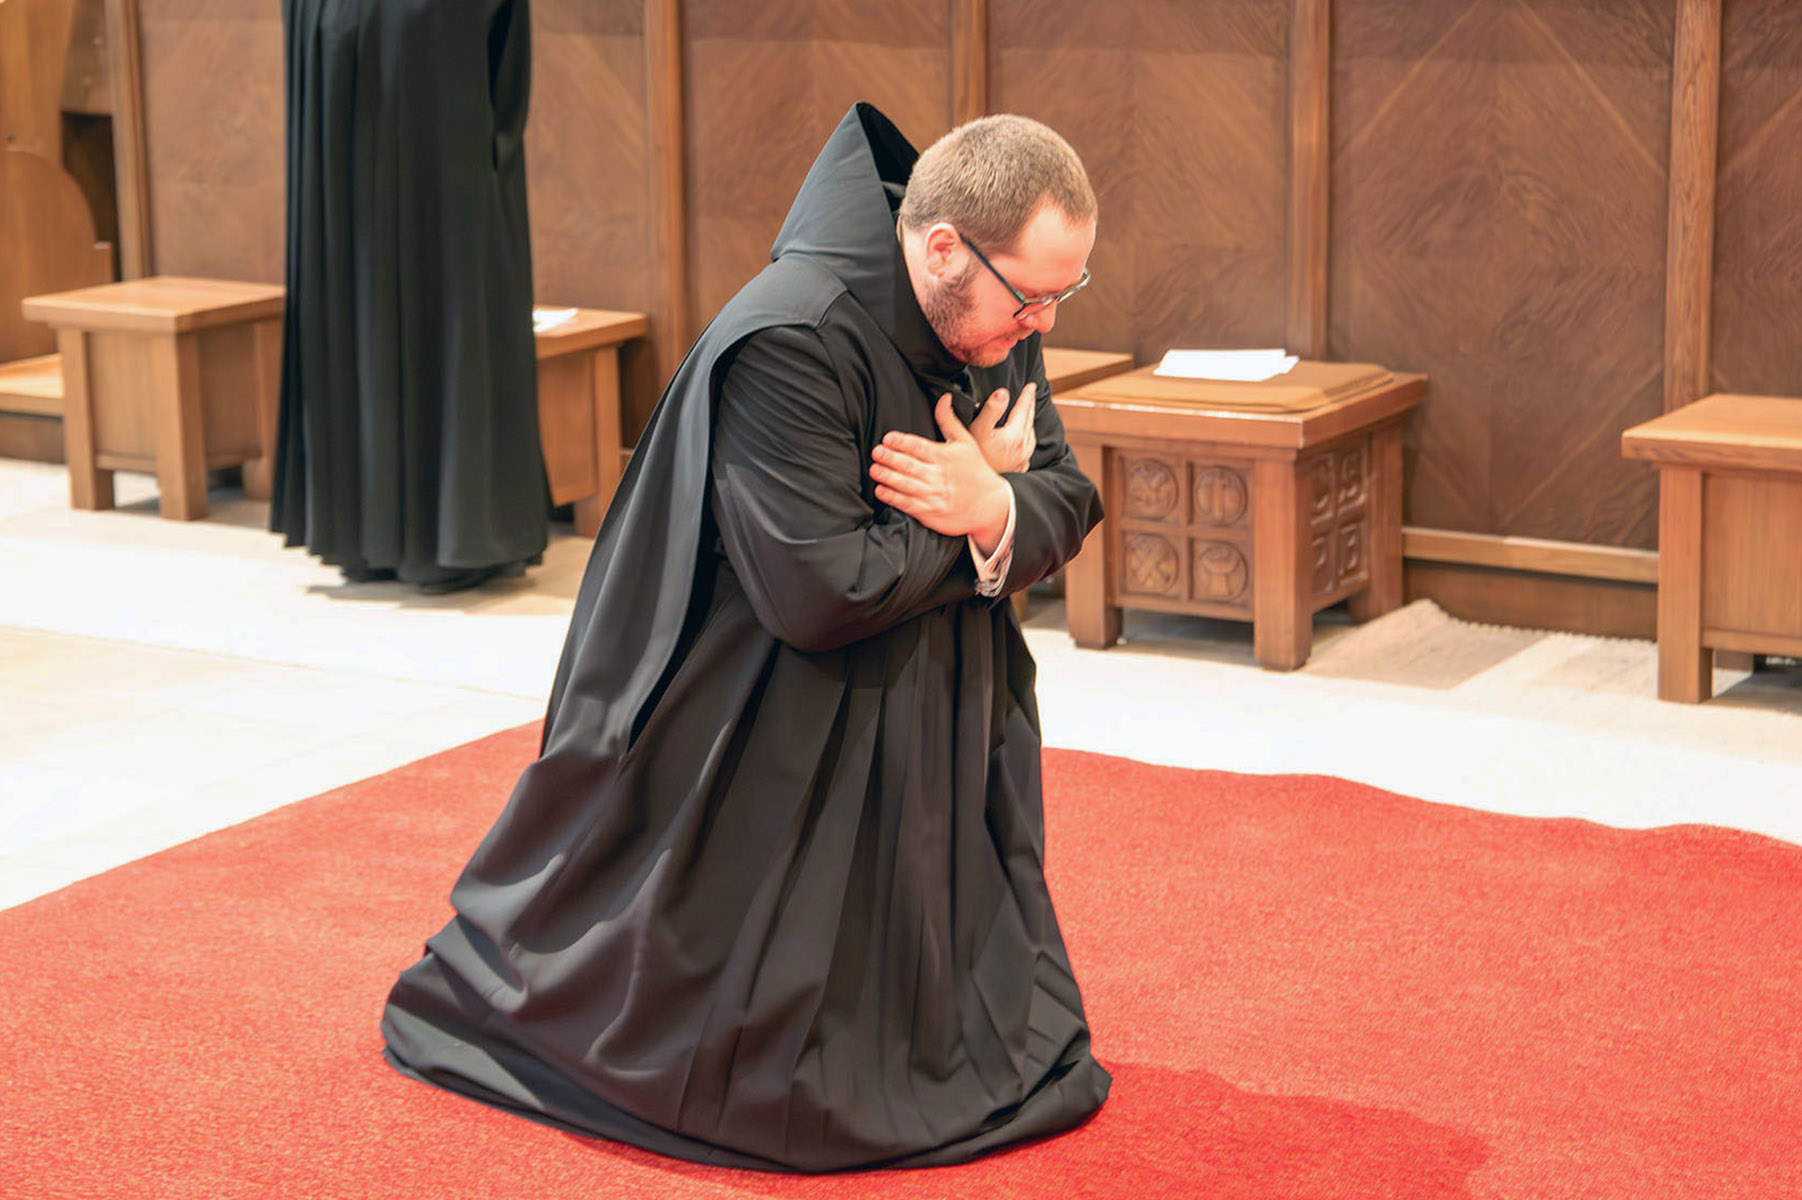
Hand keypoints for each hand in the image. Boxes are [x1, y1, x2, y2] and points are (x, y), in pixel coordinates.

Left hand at [871, 394, 1011, 548]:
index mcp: (944, 456)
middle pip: (909, 465)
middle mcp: (937, 475)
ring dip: (888, 476)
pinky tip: (881, 490)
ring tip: (874, 469)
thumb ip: (948, 420)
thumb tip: (943, 398)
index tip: (888, 438)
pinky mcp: (930, 512)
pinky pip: (907, 504)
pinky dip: (892, 497)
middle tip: (876, 452)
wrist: (991, 504)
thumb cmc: (976, 471)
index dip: (901, 442)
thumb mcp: (966, 442)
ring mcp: (933, 495)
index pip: (919, 447)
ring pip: (906, 484)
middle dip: (890, 458)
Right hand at [969, 382, 1036, 474]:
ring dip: (1030, 423)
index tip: (1031, 385)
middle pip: (1030, 420)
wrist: (976, 490)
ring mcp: (1022, 459)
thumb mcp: (978, 430)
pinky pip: (1028, 449)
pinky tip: (1022, 441)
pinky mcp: (1019, 469)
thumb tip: (1003, 393)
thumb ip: (991, 410)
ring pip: (1031, 435)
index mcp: (1016, 435)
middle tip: (1031, 395)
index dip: (1027, 395)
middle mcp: (1023, 447)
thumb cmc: (974, 460)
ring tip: (1027, 416)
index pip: (1024, 409)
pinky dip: (1027, 440)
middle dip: (1030, 406)